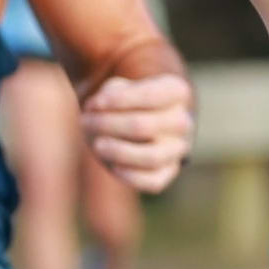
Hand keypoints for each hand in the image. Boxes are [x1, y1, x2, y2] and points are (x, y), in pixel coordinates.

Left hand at [81, 63, 193, 194]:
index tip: (95, 103)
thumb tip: (98, 105)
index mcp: (176, 92)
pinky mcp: (168, 172)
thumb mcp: (118, 87)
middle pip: (144, 126)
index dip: (120, 100)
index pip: (151, 95)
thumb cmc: (125, 101)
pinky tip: (113, 166)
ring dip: (119, 151)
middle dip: (109, 124)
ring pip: (151, 157)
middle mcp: (183, 122)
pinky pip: (153, 181)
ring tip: (98, 145)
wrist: (137, 123)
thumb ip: (110, 91)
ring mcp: (177, 149)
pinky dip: (131, 176)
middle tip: (85, 122)